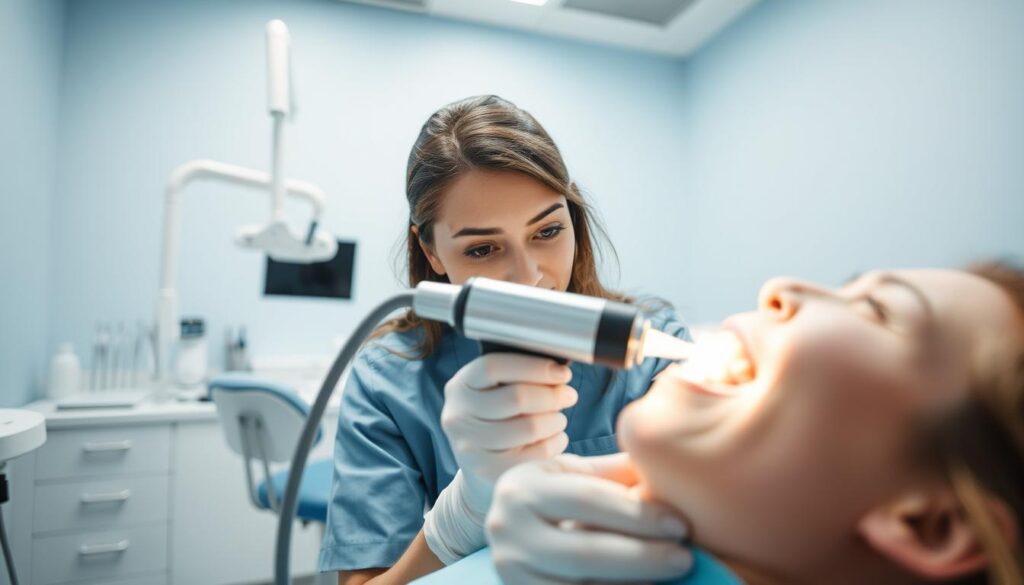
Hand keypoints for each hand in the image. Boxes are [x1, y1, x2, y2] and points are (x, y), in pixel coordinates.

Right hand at [441, 353, 576, 511]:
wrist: (480, 468)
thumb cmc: (497, 419)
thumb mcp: (493, 392)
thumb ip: (515, 376)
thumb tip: (557, 369)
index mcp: (459, 386)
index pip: (493, 367)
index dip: (533, 367)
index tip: (561, 372)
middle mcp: (457, 416)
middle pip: (516, 397)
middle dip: (552, 394)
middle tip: (569, 395)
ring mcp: (469, 447)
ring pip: (529, 426)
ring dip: (556, 420)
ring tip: (559, 419)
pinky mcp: (488, 472)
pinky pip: (536, 453)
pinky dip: (555, 442)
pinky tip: (555, 438)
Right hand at [487, 453, 692, 583]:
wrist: (513, 531)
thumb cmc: (556, 497)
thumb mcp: (574, 474)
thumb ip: (615, 471)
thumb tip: (670, 459)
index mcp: (521, 486)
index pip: (586, 499)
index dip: (636, 515)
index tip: (680, 525)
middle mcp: (505, 528)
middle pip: (583, 551)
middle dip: (640, 557)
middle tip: (684, 558)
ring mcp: (509, 569)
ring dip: (630, 584)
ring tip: (670, 579)